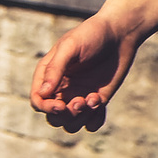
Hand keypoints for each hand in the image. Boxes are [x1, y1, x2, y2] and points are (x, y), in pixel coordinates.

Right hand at [30, 11, 140, 132]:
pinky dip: (94, 120)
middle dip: (66, 115)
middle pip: (53, 117)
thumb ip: (55, 69)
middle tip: (81, 101)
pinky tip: (100, 101)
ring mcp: (79, 96)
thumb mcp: (70, 47)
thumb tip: (43, 94)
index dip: (46, 108)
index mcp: (48, 74)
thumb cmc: (92, 34)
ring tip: (94, 99)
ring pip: (71, 124)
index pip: (38, 100)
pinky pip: (90, 124)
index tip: (61, 106)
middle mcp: (61, 88)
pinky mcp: (96, 101)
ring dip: (81, 118)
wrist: (120, 34)